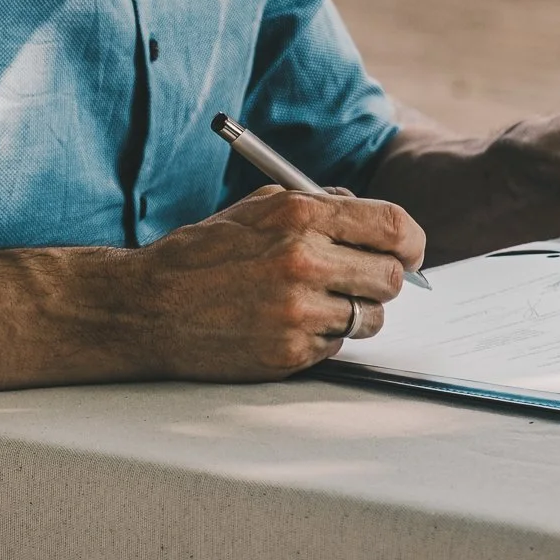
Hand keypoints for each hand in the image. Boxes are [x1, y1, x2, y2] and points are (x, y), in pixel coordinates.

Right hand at [129, 188, 426, 380]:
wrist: (149, 306)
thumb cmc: (204, 254)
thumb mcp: (259, 207)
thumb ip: (320, 206)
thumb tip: (375, 220)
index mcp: (300, 216)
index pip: (392, 226)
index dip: (411, 240)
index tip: (410, 249)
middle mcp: (305, 261)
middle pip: (392, 276)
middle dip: (383, 277)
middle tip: (364, 278)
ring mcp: (299, 312)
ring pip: (370, 317)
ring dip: (355, 310)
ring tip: (318, 301)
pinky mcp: (291, 353)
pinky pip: (338, 346)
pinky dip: (324, 336)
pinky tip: (289, 323)